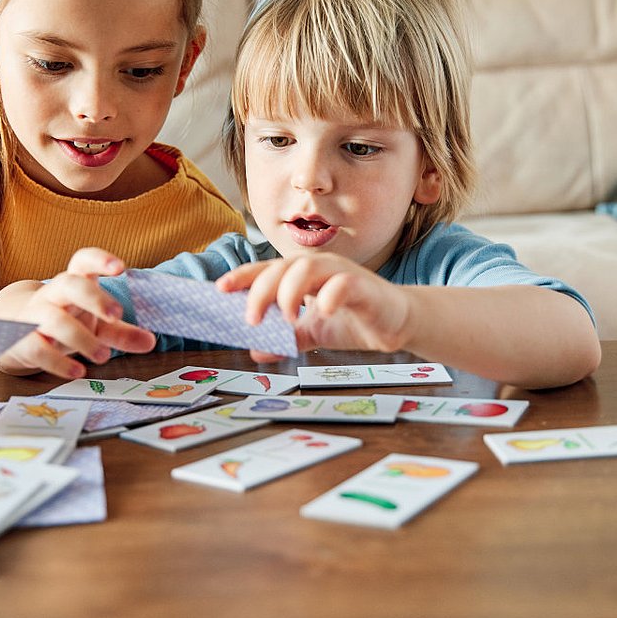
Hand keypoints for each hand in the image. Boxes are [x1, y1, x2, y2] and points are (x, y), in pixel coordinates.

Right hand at [0, 248, 154, 377]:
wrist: (13, 332)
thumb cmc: (64, 320)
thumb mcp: (95, 324)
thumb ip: (121, 331)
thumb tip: (151, 342)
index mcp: (75, 283)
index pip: (83, 260)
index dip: (100, 260)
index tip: (120, 267)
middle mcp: (54, 294)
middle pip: (70, 285)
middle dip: (94, 298)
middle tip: (117, 315)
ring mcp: (36, 316)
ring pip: (55, 320)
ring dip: (82, 338)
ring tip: (105, 356)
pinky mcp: (23, 341)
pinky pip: (38, 348)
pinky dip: (59, 363)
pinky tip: (79, 372)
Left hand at [216, 254, 412, 359]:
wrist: (396, 324)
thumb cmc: (354, 319)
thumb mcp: (314, 332)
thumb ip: (288, 338)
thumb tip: (256, 349)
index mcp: (304, 275)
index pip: (267, 270)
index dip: (244, 277)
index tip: (220, 289)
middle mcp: (320, 268)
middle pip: (283, 267)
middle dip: (262, 290)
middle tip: (250, 319)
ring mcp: (342, 274)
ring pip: (309, 268)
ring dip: (290, 290)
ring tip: (284, 318)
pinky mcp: (365, 287)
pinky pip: (345, 283)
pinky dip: (331, 295)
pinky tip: (322, 311)